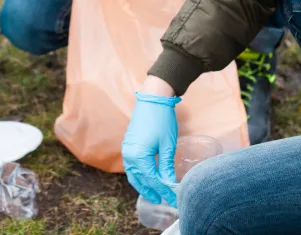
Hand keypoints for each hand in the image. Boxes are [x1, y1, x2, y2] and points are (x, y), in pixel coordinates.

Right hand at [122, 90, 180, 206]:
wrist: (153, 99)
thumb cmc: (162, 120)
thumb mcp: (167, 145)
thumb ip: (166, 167)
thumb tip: (169, 184)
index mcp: (138, 156)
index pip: (152, 180)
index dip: (163, 191)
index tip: (173, 200)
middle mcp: (129, 155)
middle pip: (140, 179)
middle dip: (151, 191)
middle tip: (162, 201)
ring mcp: (127, 149)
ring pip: (133, 173)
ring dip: (142, 184)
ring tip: (153, 194)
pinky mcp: (129, 144)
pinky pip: (131, 165)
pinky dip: (138, 174)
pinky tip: (145, 178)